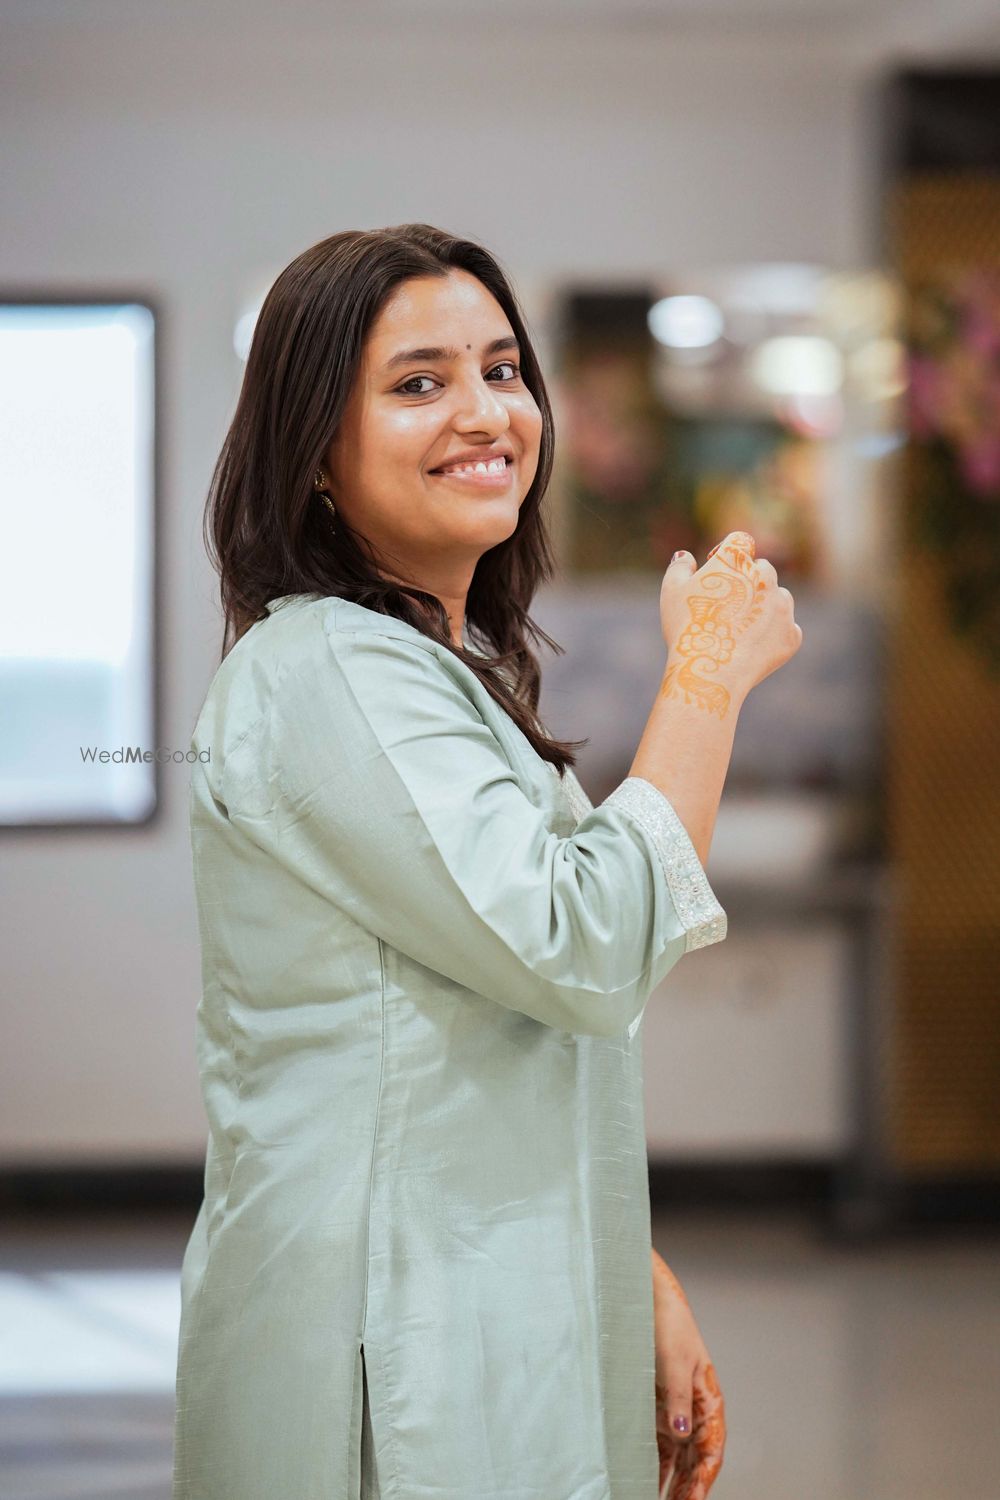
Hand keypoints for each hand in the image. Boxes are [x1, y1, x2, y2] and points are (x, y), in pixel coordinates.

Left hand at [651, 1248, 725, 1498]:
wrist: (648, 1300)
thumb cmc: (669, 1326)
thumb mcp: (673, 1361)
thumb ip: (678, 1398)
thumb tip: (683, 1433)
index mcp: (709, 1401)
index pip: (711, 1450)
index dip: (704, 1479)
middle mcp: (695, 1412)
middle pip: (696, 1461)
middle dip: (689, 1488)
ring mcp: (675, 1412)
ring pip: (678, 1459)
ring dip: (672, 1482)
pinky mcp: (656, 1410)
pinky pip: (659, 1446)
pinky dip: (655, 1465)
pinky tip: (645, 1481)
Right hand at [658, 530, 801, 719]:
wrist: (711, 670)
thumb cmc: (687, 627)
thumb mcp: (672, 592)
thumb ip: (680, 567)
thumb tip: (686, 556)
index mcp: (736, 560)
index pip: (740, 541)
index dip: (726, 552)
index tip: (715, 568)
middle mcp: (765, 577)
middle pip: (762, 569)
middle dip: (748, 581)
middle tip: (726, 606)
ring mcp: (782, 607)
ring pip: (778, 597)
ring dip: (764, 605)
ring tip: (740, 627)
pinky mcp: (791, 635)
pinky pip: (786, 628)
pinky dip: (773, 633)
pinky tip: (752, 645)